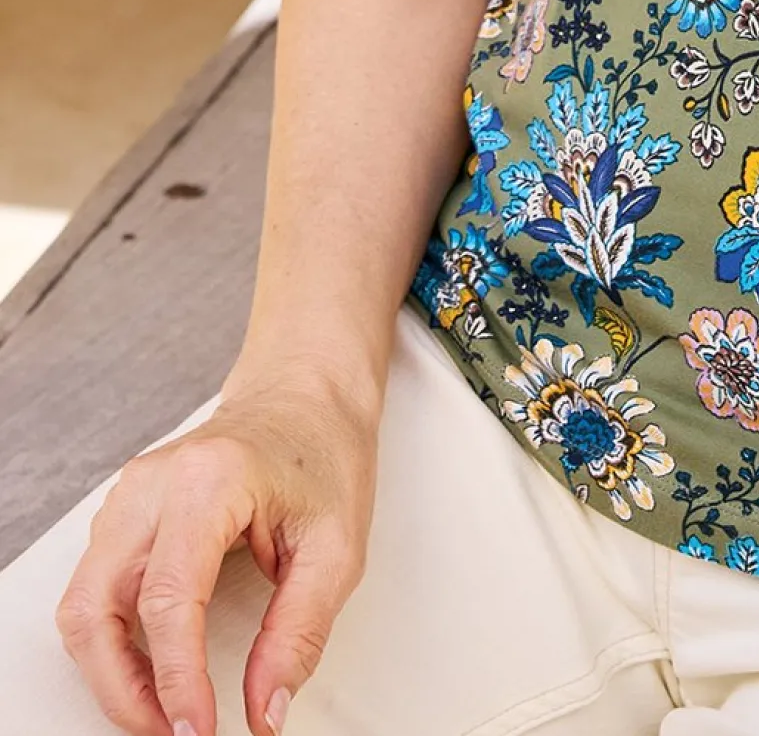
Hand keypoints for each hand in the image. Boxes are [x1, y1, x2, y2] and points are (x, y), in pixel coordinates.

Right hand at [53, 377, 378, 735]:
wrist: (305, 395)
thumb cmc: (323, 454)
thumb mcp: (337, 548)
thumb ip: (298, 634)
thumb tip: (263, 711)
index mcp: (208, 481)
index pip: (169, 600)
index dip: (177, 680)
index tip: (198, 730)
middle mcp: (152, 486)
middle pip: (94, 607)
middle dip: (122, 689)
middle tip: (171, 731)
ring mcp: (129, 496)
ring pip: (82, 605)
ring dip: (111, 671)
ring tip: (164, 709)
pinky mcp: (124, 514)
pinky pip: (94, 591)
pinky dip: (112, 642)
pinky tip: (153, 667)